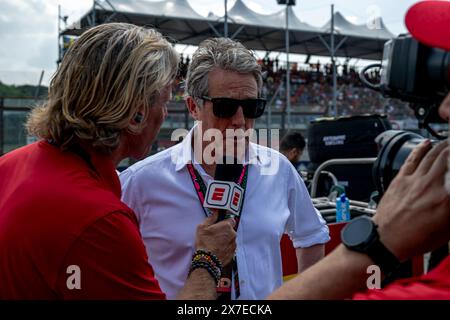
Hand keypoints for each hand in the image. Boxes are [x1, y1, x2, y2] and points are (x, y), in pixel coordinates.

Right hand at [195, 210, 236, 265]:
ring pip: (231, 238)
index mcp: (227, 226)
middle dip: (224, 230)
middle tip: (215, 234)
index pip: (230, 219)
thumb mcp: (202, 227)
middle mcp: (233, 234)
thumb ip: (211, 218)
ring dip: (225, 239)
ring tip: (215, 243)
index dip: (225, 221)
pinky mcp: (233, 252)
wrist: (207, 261)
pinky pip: (230, 246)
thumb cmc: (204, 243)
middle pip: (231, 229)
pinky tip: (218, 249)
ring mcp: (234, 244)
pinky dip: (226, 246)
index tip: (220, 223)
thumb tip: (215, 213)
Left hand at [373, 140, 449, 260]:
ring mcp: (415, 179)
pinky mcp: (401, 178)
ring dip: (444, 145)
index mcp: (447, 198)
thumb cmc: (417, 238)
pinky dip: (421, 148)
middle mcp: (432, 185)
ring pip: (433, 154)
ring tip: (449, 142)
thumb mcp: (448, 228)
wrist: (387, 239)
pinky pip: (413, 158)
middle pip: (449, 156)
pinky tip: (427, 143)